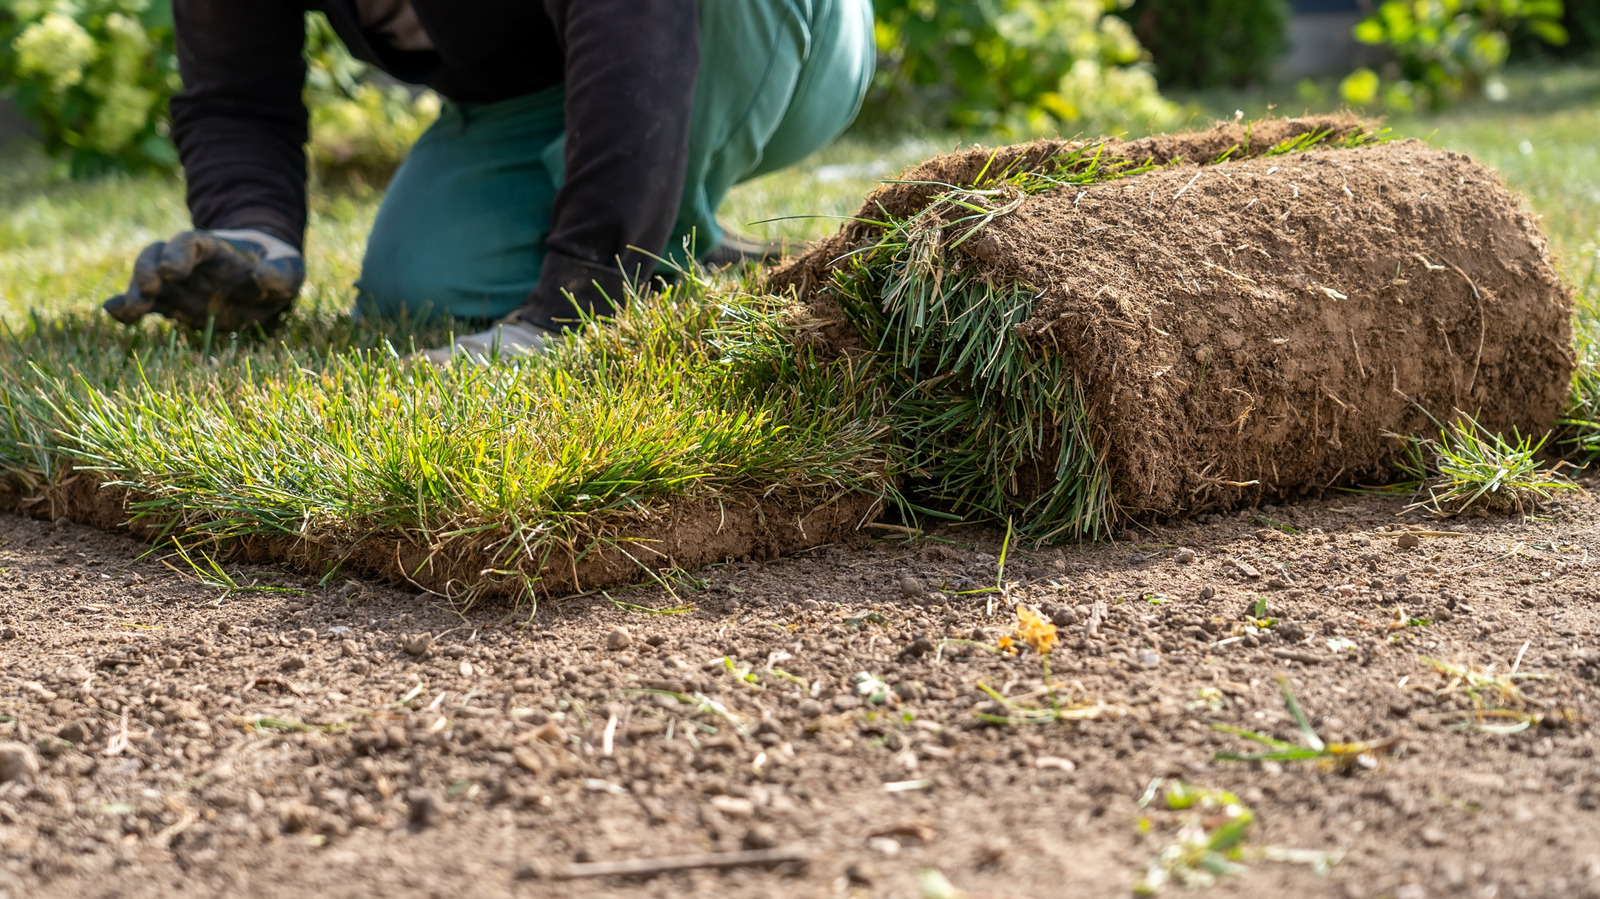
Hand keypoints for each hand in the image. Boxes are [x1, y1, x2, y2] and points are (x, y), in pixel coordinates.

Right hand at [103, 229, 304, 329]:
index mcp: (213, 247)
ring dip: (133, 293)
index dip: (177, 253)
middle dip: (148, 269)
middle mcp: (187, 261)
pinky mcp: (172, 303)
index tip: (172, 270)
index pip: (188, 242)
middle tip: (147, 288)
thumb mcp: (289, 266)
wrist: (264, 276)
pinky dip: (128, 308)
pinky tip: (115, 315)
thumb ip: (280, 271)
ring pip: (145, 280)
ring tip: (128, 311)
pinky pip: (145, 303)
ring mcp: (176, 282)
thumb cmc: (276, 266)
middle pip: (156, 256)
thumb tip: (263, 280)